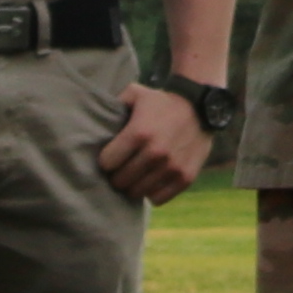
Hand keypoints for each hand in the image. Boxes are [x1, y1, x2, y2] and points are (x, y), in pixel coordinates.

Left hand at [97, 83, 212, 203]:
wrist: (201, 107)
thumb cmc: (161, 102)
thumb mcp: (136, 93)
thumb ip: (113, 104)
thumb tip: (92, 120)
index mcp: (139, 133)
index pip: (107, 163)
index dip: (106, 160)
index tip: (111, 156)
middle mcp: (155, 153)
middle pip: (120, 181)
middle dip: (117, 175)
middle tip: (122, 168)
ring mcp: (171, 167)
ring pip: (137, 193)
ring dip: (134, 185)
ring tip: (136, 174)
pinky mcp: (185, 178)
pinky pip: (157, 199)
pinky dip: (152, 192)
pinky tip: (152, 179)